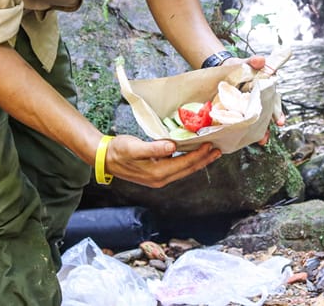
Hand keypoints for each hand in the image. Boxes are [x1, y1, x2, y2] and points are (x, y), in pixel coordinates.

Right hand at [103, 134, 220, 188]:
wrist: (105, 158)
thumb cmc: (118, 150)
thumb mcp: (135, 147)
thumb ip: (154, 148)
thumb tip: (172, 147)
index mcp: (157, 173)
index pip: (184, 163)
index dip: (198, 155)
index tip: (209, 145)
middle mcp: (160, 179)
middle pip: (187, 169)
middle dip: (204, 160)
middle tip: (218, 150)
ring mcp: (158, 178)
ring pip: (184, 170)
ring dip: (198, 161)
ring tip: (211, 153)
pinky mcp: (156, 174)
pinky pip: (177, 169)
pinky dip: (188, 161)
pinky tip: (192, 155)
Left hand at [225, 54, 285, 144]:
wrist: (222, 69)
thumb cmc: (238, 66)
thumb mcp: (245, 62)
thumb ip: (253, 61)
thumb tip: (261, 60)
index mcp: (264, 88)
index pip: (273, 101)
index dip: (278, 112)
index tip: (280, 122)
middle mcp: (259, 99)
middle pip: (266, 114)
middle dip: (267, 127)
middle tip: (266, 136)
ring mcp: (249, 106)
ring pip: (256, 120)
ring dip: (259, 131)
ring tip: (260, 140)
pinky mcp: (238, 110)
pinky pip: (242, 120)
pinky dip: (244, 129)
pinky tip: (243, 137)